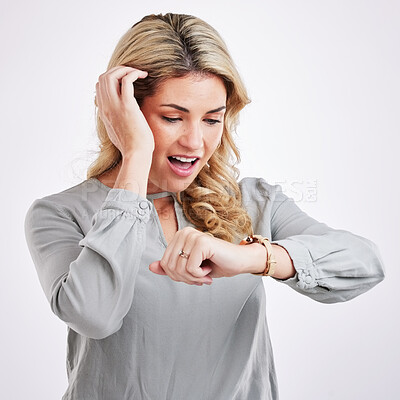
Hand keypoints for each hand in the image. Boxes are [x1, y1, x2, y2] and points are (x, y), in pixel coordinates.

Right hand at [95, 65, 154, 156]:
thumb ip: (116, 123)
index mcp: (104, 113)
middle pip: (102, 78)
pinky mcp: (127, 106)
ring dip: (125, 69)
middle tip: (132, 73)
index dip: (111, 80)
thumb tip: (121, 119)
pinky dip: (133, 73)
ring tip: (138, 72)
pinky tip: (143, 75)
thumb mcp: (118, 134)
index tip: (125, 81)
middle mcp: (106, 107)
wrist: (136, 154)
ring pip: (111, 76)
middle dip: (117, 70)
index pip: (99, 88)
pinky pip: (126, 80)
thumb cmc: (133, 147)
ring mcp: (115, 106)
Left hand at [148, 227, 267, 285]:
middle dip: (185, 278)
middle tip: (200, 276)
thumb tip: (151, 267)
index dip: (177, 276)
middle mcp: (183, 233)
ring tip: (205, 272)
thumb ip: (170, 267)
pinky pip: (190, 268)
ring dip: (194, 278)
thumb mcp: (189, 268)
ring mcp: (192, 236)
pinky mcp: (201, 242)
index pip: (164, 263)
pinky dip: (200, 275)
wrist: (238, 262)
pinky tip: (210, 268)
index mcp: (178, 236)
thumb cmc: (216, 263)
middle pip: (170, 266)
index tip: (193, 275)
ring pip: (179, 269)